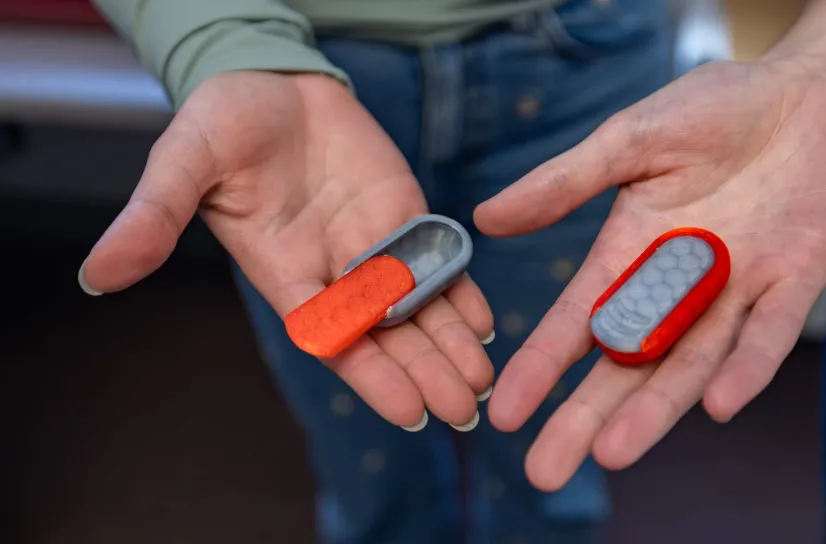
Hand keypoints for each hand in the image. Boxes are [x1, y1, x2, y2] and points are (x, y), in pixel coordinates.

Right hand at [79, 71, 493, 429]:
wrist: (272, 78)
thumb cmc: (223, 120)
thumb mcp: (183, 162)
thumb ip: (154, 216)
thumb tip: (97, 273)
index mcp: (284, 270)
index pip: (332, 335)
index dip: (371, 373)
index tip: (409, 411)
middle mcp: (333, 268)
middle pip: (384, 332)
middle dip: (424, 370)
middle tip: (465, 410)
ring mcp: (372, 244)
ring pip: (416, 305)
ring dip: (450, 344)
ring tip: (483, 383)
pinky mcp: (402, 213)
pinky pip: (434, 259)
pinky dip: (460, 290)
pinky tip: (485, 323)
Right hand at [475, 59, 825, 488]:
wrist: (809, 94)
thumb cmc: (715, 109)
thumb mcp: (629, 140)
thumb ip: (564, 183)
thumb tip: (484, 219)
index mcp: (629, 254)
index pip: (576, 323)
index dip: (540, 368)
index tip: (502, 413)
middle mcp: (675, 286)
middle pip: (624, 365)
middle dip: (586, 417)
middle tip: (545, 471)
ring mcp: (734, 291)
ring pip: (688, 364)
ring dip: (654, 411)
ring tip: (611, 453)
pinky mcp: (793, 285)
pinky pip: (766, 335)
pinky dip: (744, 367)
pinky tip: (716, 404)